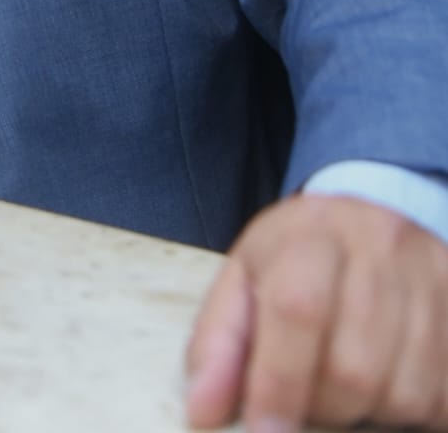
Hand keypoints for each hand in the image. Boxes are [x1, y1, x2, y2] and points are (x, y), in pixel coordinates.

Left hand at [185, 194, 447, 429]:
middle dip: (322, 406)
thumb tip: (203, 410)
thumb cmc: (297, 257)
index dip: (279, 383)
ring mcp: (429, 279)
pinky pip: (441, 395)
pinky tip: (386, 385)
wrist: (372, 216)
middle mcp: (377, 249)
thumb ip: (218, 340)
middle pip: (352, 368)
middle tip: (306, 397)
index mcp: (310, 234)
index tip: (265, 432)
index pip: (298, 309)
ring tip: (345, 386)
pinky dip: (411, 411)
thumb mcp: (245, 277)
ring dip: (367, 413)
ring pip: (402, 392)